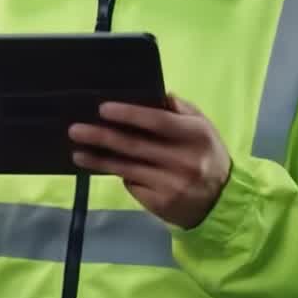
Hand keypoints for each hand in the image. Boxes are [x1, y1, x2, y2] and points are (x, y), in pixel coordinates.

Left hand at [68, 95, 231, 229]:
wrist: (222, 202)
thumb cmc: (206, 155)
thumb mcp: (202, 128)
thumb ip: (181, 109)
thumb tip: (155, 94)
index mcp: (195, 135)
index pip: (157, 121)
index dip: (129, 114)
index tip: (102, 109)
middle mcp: (184, 160)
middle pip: (135, 145)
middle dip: (101, 136)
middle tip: (75, 130)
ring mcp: (171, 184)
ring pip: (126, 168)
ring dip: (98, 159)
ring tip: (77, 152)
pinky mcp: (161, 203)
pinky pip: (132, 185)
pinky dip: (117, 175)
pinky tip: (100, 167)